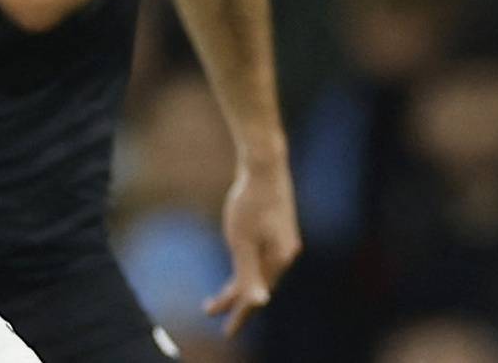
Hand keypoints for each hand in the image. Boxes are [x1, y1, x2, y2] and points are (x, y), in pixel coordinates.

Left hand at [205, 160, 300, 337]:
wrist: (264, 164)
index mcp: (279, 260)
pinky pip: (261, 257)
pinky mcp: (278, 229)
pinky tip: (239, 263)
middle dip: (236, 302)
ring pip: (259, 271)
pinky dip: (247, 266)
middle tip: (212, 311)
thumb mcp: (242, 241)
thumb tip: (258, 304)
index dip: (239, 315)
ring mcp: (284, 241)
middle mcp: (286, 254)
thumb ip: (248, 273)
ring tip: (220, 297)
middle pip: (258, 285)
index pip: (255, 296)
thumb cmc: (250, 202)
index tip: (227, 333)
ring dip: (240, 285)